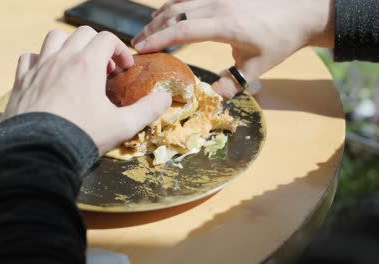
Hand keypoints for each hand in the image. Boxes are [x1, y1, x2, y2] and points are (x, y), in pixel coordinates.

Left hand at [4, 27, 171, 154]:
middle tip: (104, 70)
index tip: (124, 69)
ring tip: (77, 66)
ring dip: (69, 46)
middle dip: (97, 46)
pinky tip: (49, 75)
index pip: (107, 39)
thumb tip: (165, 99)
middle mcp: (61, 59)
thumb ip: (147, 110)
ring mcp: (39, 68)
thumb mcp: (122, 126)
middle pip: (82, 34)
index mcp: (86, 64)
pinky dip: (41, 60)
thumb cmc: (82, 137)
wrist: (39, 154)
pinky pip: (29, 57)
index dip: (120, 50)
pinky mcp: (22, 81)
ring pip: (54, 38)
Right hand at [132, 0, 333, 97]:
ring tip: (145, 30)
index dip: (159, 38)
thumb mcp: (257, 66)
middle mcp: (218, 5)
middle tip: (136, 44)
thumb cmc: (281, 39)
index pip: (183, 29)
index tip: (140, 48)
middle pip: (175, 13)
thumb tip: (211, 97)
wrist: (302, 11)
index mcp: (226, 24)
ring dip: (159, 16)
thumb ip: (232, 82)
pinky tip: (164, 13)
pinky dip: (173, 4)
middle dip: (152, 28)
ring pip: (180, 1)